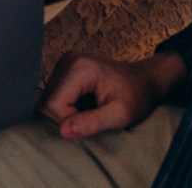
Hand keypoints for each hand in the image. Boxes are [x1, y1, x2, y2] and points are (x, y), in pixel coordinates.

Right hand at [38, 53, 178, 139]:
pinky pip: (53, 94)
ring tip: (90, 109)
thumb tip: (63, 131)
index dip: (69, 120)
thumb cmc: (136, 96)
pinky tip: (85, 104)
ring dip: (66, 112)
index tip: (93, 120)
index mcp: (79, 68)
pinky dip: (66, 105)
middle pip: (46, 101)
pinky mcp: (64, 68)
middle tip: (93, 116)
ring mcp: (64, 62)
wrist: (144, 80)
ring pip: (48, 99)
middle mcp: (67, 60)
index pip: (53, 104)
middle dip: (66, 116)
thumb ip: (92, 122)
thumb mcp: (120, 114)